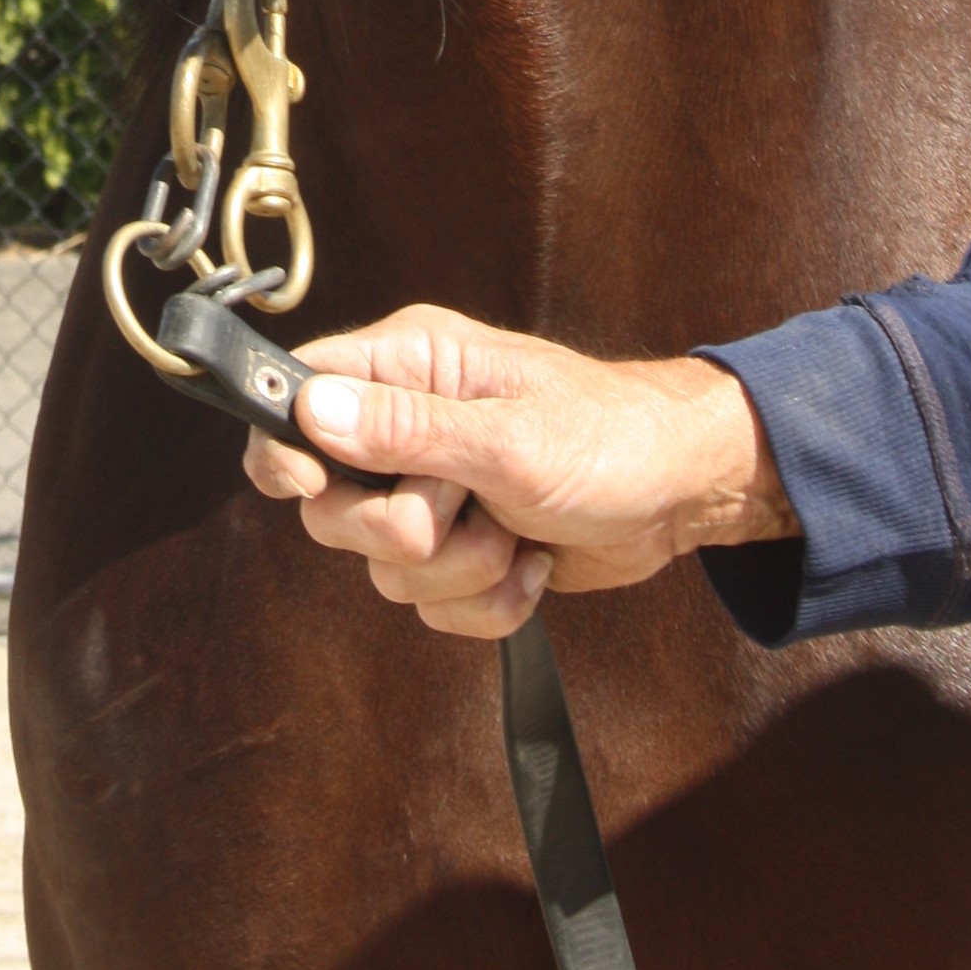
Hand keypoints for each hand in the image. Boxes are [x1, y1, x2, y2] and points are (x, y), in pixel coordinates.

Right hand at [242, 305, 797, 638]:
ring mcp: (433, 491)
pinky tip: (531, 565)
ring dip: (460, 569)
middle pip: (330, 507)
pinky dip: (486, 601)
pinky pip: (431, 604)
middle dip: (402, 530)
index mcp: (410, 365)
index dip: (287, 447)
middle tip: (462, 507)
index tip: (316, 487)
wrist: (683, 495)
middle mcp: (407, 425)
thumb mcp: (510, 436)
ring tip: (517, 534)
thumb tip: (311, 410)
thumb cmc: (612, 437)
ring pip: (383, 568)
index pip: (298, 393)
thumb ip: (408, 430)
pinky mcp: (460, 549)